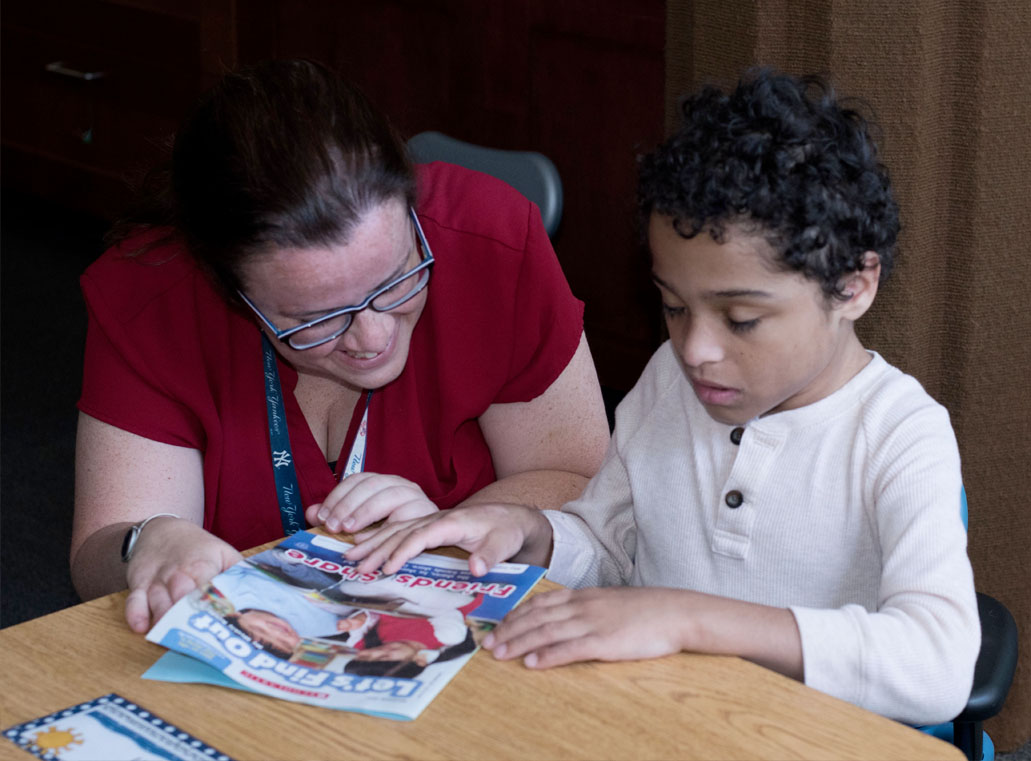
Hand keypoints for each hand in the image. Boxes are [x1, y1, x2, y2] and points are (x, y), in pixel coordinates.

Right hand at [123, 517, 241, 632]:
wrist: (161, 530)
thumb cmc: (197, 548)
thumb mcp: (223, 553)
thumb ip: (238, 573)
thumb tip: (261, 593)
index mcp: (202, 565)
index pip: (207, 585)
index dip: (212, 603)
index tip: (220, 620)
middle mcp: (178, 573)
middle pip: (181, 595)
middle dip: (187, 615)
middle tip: (197, 635)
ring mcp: (157, 580)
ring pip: (158, 601)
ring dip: (164, 620)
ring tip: (173, 636)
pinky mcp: (139, 585)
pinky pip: (134, 601)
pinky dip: (136, 614)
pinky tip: (141, 627)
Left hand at [305, 472, 438, 533]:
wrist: (444, 534)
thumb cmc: (401, 530)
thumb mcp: (367, 523)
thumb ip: (339, 515)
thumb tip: (310, 513)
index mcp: (384, 482)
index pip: (357, 479)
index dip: (337, 496)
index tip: (322, 517)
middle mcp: (401, 484)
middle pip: (371, 485)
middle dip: (348, 505)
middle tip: (333, 527)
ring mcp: (416, 497)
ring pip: (388, 498)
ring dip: (366, 513)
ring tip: (350, 532)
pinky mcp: (429, 514)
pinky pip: (408, 521)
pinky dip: (390, 533)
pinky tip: (375, 545)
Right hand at [344, 503, 552, 575]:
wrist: (510, 517)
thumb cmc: (506, 531)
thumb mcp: (504, 544)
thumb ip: (490, 555)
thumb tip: (477, 569)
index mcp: (452, 522)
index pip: (421, 536)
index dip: (403, 551)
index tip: (387, 568)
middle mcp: (436, 519)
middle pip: (401, 531)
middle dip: (377, 548)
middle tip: (356, 566)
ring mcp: (430, 521)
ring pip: (395, 529)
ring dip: (372, 542)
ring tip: (350, 556)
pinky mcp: (428, 526)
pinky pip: (399, 530)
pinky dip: (379, 537)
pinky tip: (362, 543)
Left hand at [484, 586, 688, 668]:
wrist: (675, 612)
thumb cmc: (645, 610)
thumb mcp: (609, 601)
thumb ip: (586, 607)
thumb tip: (565, 616)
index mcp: (583, 596)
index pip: (540, 602)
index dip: (516, 614)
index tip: (498, 624)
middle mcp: (582, 606)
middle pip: (536, 616)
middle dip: (509, 630)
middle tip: (488, 643)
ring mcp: (592, 623)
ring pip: (546, 632)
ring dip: (519, 643)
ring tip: (500, 654)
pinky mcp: (604, 642)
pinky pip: (569, 649)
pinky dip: (548, 656)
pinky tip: (532, 664)